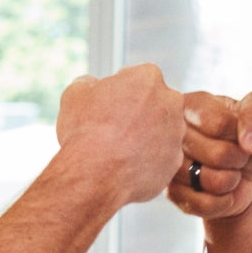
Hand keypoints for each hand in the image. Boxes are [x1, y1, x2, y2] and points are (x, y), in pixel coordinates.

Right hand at [56, 64, 184, 205]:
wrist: (94, 174)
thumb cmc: (85, 132)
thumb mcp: (75, 94)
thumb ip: (88, 83)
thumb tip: (91, 85)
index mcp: (149, 78)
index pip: (137, 78)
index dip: (119, 91)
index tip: (108, 105)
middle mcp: (170, 102)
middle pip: (154, 103)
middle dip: (138, 112)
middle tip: (114, 127)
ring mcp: (176, 133)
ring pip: (160, 131)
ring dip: (145, 136)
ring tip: (118, 148)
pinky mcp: (175, 161)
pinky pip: (161, 157)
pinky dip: (147, 160)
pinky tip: (127, 165)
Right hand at [168, 90, 251, 220]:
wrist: (244, 171)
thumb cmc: (247, 136)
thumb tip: (251, 143)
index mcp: (190, 105)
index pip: (220, 125)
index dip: (241, 135)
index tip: (240, 134)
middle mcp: (172, 133)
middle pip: (218, 155)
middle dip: (239, 159)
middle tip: (236, 155)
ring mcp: (169, 165)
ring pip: (210, 181)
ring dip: (231, 180)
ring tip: (227, 170)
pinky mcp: (172, 193)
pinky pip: (204, 204)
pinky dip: (223, 201)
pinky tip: (222, 191)